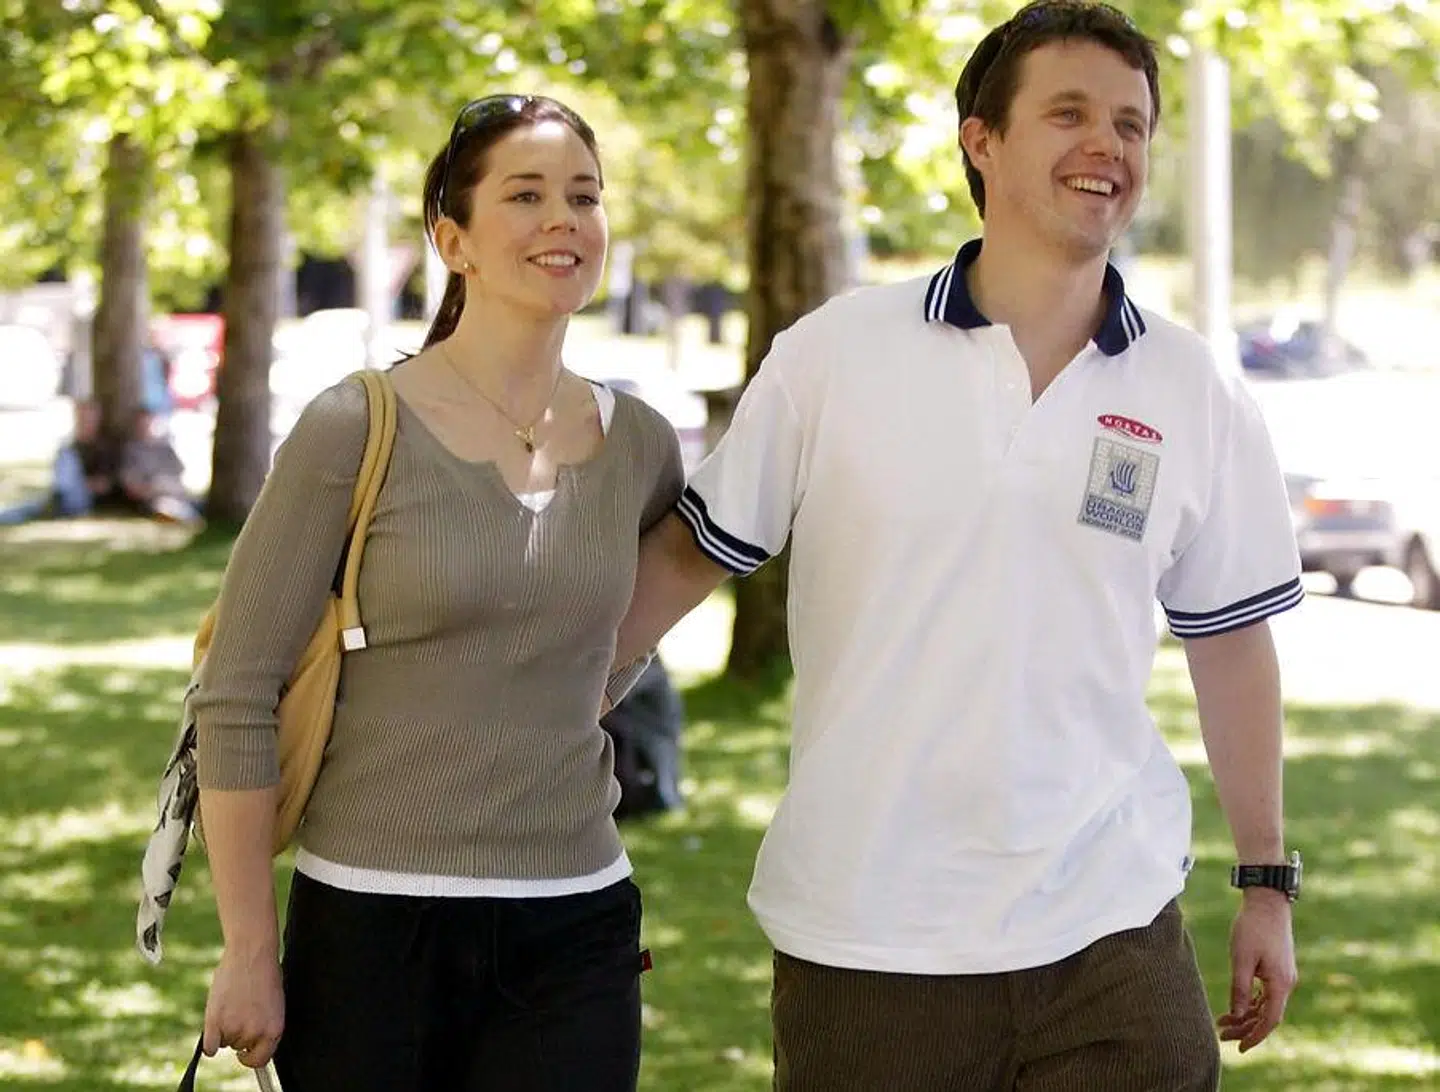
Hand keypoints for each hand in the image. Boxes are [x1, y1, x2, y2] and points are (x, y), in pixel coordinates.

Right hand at [203, 946, 284, 1068]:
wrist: (251, 954)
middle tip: (240, 1010)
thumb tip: (252, 1044)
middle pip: (239, 1047)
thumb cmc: (264, 975)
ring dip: (224, 1030)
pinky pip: (210, 1047)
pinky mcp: (215, 1022)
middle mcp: (255, 1033)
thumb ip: (263, 1026)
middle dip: (238, 1033)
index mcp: (274, 1029)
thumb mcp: (273, 1005)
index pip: (261, 1059)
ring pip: (224, 1043)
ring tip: (232, 1004)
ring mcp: (234, 1028)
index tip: (245, 1053)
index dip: (251, 1057)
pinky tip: (214, 1025)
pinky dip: (209, 1041)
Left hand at [1217, 891, 1297, 1051]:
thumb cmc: (1253, 928)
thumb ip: (1240, 988)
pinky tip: (1236, 1006)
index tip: (1239, 1047)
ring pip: (1266, 1005)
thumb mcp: (1241, 959)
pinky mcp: (1277, 968)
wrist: (1268, 903)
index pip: (1270, 1020)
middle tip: (1221, 1034)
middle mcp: (1286, 983)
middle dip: (1245, 1027)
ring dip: (1246, 1015)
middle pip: (1268, 1015)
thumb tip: (1237, 1014)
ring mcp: (1283, 976)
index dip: (1255, 1036)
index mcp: (1280, 983)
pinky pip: (1266, 993)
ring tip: (1222, 1021)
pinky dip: (1252, 1002)